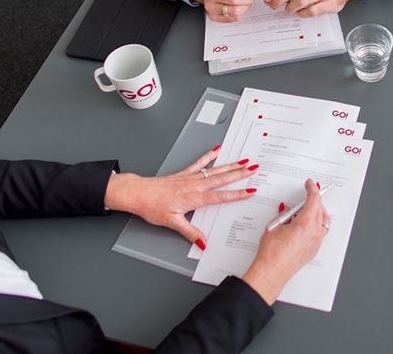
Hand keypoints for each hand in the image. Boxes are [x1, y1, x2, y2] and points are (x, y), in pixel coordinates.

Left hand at [103, 147, 256, 247]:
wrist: (137, 193)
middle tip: (254, 169)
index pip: (220, 196)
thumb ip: (190, 232)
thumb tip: (203, 242)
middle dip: (240, 174)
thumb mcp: (172, 223)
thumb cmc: (151, 206)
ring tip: (244, 161)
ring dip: (230, 166)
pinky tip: (217, 151)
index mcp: (194, 198)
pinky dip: (209, 156)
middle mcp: (194, 185)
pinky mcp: (183, 174)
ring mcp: (189, 178)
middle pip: (222, 179)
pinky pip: (199, 163)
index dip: (237, 194)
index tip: (250, 191)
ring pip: (214, 170)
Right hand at [241, 179, 329, 304]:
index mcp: (306, 224)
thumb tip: (287, 210)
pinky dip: (316, 223)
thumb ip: (284, 215)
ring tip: (305, 209)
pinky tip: (304, 223)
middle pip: (320, 209)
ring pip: (324, 221)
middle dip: (315, 199)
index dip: (312, 189)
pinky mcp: (314, 250)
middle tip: (308, 193)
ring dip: (317, 211)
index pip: (314, 200)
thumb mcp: (274, 226)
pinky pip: (321, 232)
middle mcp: (314, 233)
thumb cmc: (271, 253)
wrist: (271, 272)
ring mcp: (316, 243)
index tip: (309, 184)